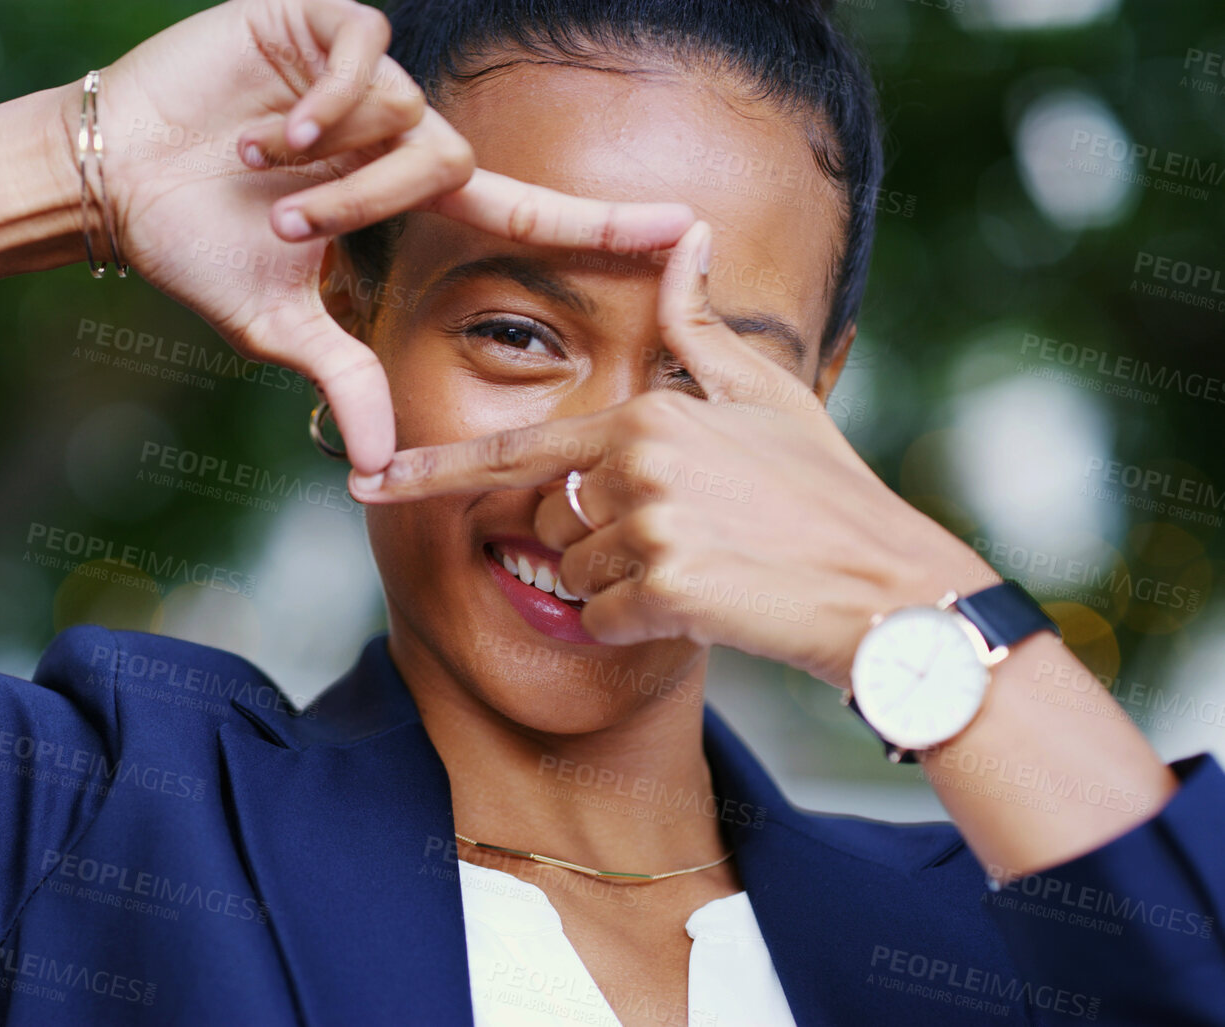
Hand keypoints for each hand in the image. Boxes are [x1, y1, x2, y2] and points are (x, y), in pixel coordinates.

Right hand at [92, 0, 695, 470]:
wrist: (115, 177)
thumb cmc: (197, 247)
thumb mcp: (277, 323)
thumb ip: (344, 375)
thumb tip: (375, 469)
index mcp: (400, 196)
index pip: (520, 211)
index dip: (598, 223)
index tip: (682, 229)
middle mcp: (395, 130)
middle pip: (447, 162)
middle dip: (369, 205)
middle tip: (288, 229)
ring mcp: (362, 76)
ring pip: (406, 110)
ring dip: (336, 162)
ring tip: (257, 174)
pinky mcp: (316, 23)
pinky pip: (367, 50)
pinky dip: (328, 95)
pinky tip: (274, 128)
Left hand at [343, 221, 1000, 685]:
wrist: (887, 586)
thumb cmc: (825, 494)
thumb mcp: (767, 396)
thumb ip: (701, 329)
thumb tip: (687, 237)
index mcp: (646, 414)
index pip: (517, 452)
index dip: (433, 472)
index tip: (366, 482)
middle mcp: (637, 462)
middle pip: (550, 522)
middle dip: (594, 543)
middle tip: (686, 542)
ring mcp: (647, 526)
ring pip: (572, 575)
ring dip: (621, 587)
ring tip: (704, 570)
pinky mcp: (663, 589)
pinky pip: (599, 622)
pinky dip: (633, 629)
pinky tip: (701, 609)